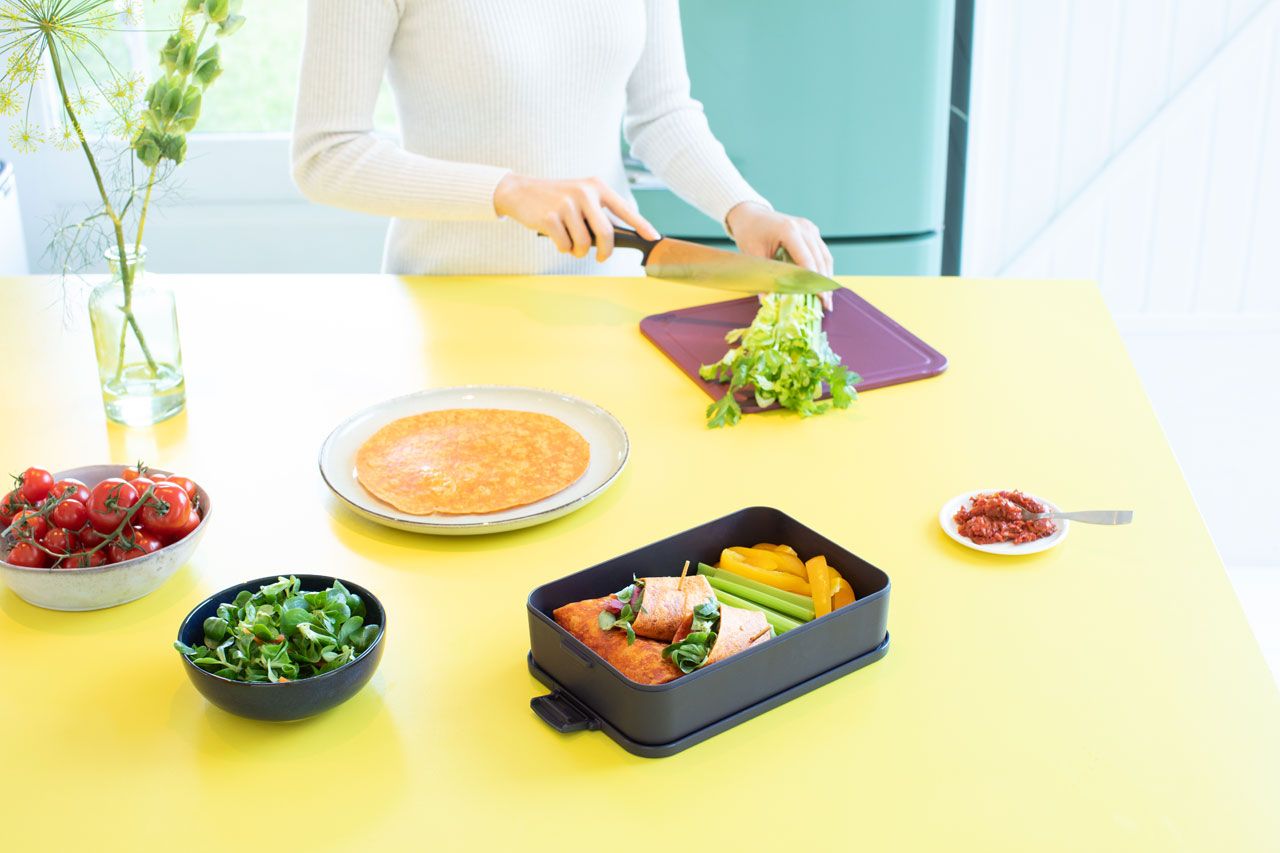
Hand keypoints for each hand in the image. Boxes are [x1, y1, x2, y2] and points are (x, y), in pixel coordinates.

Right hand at [493, 174, 659, 261]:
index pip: (625, 209)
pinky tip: (555, 237)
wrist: (520, 192)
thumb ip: (598, 213)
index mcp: (597, 187)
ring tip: (569, 242)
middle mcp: (584, 192)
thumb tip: (615, 241)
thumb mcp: (580, 197)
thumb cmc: (556, 199)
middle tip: (600, 257)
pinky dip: (562, 248)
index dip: (642, 225)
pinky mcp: (550, 217)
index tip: (655, 238)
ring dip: (578, 251)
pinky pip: (565, 245)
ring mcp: (567, 204)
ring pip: (584, 244)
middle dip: (605, 252)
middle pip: (606, 234)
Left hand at [726, 202, 834, 309]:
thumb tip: (767, 302)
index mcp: (789, 230)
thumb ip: (763, 276)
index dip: (814, 283)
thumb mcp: (752, 255)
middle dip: (824, 284)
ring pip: (825, 256)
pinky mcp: (812, 231)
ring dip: (827, 278)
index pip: (807, 261)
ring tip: (827, 298)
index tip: (819, 300)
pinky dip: (823, 268)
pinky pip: (822, 252)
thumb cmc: (749, 234)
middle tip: (826, 305)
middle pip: (820, 260)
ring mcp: (810, 228)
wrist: (751, 215)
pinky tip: (822, 284)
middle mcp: (804, 227)